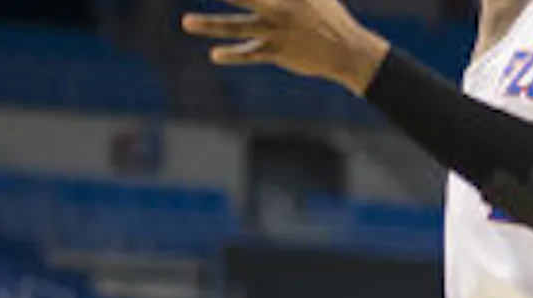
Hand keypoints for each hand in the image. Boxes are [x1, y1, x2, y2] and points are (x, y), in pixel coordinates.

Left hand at [182, 0, 390, 93]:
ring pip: (236, 26)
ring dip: (209, 25)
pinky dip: (233, 54)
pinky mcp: (278, 53)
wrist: (347, 51)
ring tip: (185, 22)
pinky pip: (250, 54)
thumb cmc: (330, 18)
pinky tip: (214, 55)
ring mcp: (276, 31)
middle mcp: (278, 8)